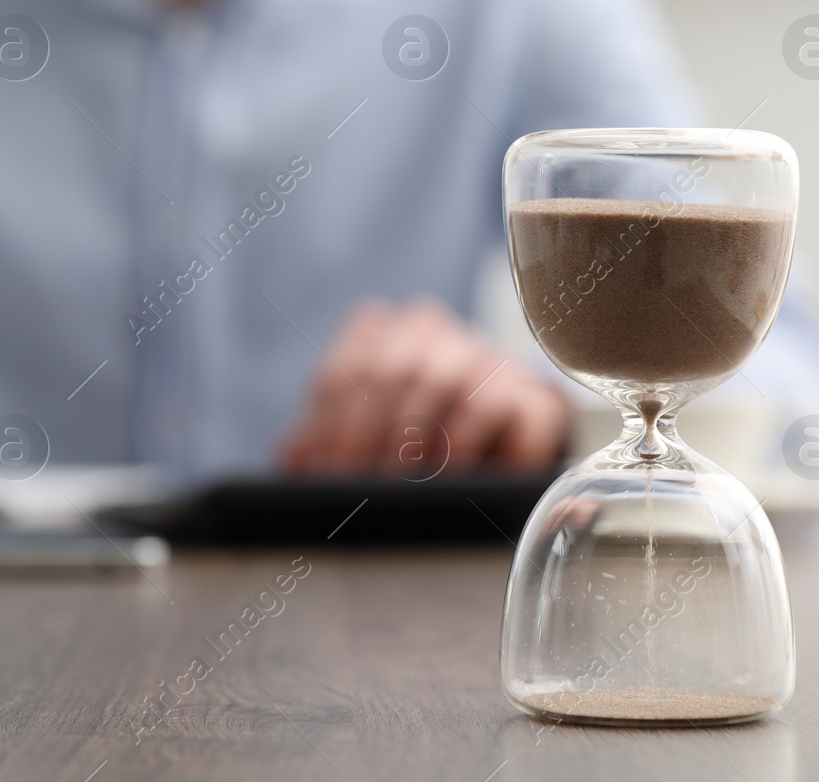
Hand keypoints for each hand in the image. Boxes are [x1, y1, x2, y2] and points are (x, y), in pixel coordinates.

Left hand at [281, 298, 570, 475]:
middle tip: (355, 487)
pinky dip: (465, 443)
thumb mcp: (364, 431)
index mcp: (381, 331)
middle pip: (387, 374)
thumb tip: (292, 461)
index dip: (326, 430)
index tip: (320, 476)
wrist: (505, 436)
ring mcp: (482, 353)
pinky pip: (493, 405)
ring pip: (439, 381)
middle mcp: (430, 330)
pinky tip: (449, 474)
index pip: (343, 375)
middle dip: (364, 436)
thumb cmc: (417, 434)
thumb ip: (325, 437)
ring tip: (398, 483)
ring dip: (412, 438)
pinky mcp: (527, 389)